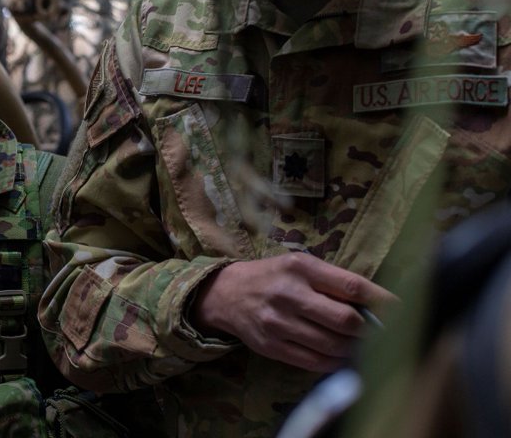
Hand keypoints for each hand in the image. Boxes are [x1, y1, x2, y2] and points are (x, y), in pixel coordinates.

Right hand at [191, 253, 396, 372]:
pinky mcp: (272, 346)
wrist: (227, 294)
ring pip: (333, 346)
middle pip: (346, 321)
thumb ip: (334, 281)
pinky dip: (335, 362)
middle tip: (377, 333)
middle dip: (369, 331)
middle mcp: (288, 294)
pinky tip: (340, 356)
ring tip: (360, 346)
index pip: (352, 287)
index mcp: (300, 268)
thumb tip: (379, 306)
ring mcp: (278, 323)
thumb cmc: (273, 277)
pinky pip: (315, 362)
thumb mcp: (299, 265)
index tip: (401, 310)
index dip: (383, 302)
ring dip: (354, 349)